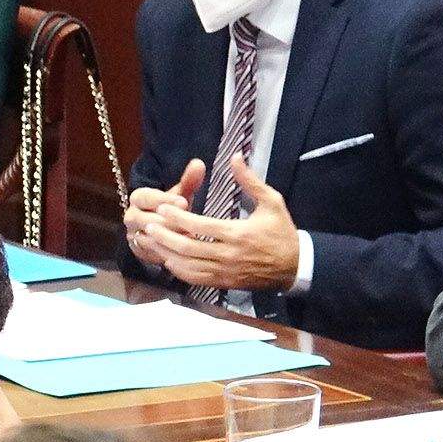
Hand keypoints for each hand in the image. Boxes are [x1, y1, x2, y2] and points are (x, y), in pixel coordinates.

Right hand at [124, 159, 205, 269]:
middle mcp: (130, 216)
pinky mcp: (138, 251)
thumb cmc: (171, 207)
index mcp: (138, 198)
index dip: (164, 199)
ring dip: (169, 238)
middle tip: (190, 225)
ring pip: (149, 238)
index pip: (146, 197)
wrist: (158, 229)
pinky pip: (151, 253)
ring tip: (189, 237)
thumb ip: (189, 180)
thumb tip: (199, 163)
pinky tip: (184, 251)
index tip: (184, 202)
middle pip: (147, 220)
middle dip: (169, 222)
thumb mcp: (179, 193)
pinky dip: (168, 252)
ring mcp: (132, 235)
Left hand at [146, 155, 300, 291]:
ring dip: (165, 253)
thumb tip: (235, 157)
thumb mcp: (272, 201)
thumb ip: (250, 181)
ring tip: (150, 241)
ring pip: (187, 265)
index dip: (177, 217)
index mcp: (237, 233)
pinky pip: (195, 279)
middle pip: (187, 247)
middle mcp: (228, 254)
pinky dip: (178, 270)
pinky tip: (168, 259)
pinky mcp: (224, 283)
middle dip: (164, 235)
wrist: (295, 266)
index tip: (162, 208)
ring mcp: (225, 272)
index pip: (199, 225)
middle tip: (147, 225)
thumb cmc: (282, 232)